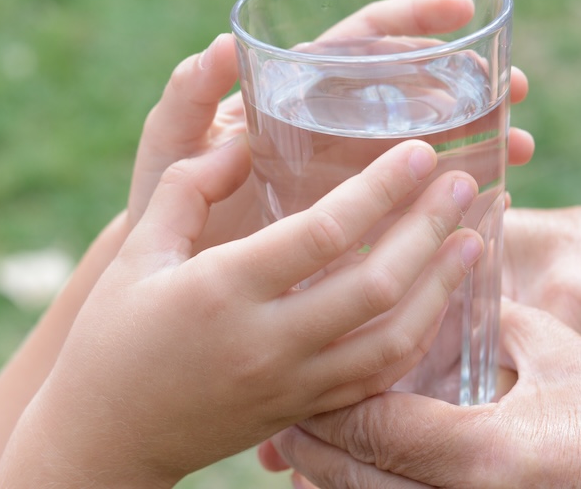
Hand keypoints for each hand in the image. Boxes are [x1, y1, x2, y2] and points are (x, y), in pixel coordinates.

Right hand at [0, 139, 484, 486]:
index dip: (379, 189)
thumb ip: (187, 188)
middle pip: (375, 286)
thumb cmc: (111, 337)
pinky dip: (419, 336)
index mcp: (220, 292)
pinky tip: (439, 298)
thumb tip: (243, 141)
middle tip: (463, 183)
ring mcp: (290, 384)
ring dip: (441, 286)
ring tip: (475, 237)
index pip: (321, 234)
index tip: (418, 151)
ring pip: (392, 340)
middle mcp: (265, 343)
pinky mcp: (302, 410)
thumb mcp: (135, 253)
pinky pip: (378, 378)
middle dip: (429, 229)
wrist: (105, 439)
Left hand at [127, 0, 533, 248]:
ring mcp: (347, 182)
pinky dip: (451, 202)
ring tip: (521, 148)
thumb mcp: (171, 154)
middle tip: (514, 90)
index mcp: (292, 99)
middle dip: (463, 86)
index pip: (357, 46)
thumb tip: (222, 45)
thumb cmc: (166, 210)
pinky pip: (413, 208)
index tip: (460, 13)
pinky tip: (493, 205)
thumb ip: (187, 102)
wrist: (172, 287)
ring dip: (475, 141)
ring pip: (423, 149)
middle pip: (407, 94)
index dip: (408, 23)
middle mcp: (327, 132)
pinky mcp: (358, 229)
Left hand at [266, 299, 580, 488]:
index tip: (296, 377)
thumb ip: (486, 321)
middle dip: (312, 449)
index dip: (325, 405)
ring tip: (305, 446)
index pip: (372, 429)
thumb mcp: (555, 349)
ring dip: (334, 481)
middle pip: (357, 482)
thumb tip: (435, 292)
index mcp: (486, 452)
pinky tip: (362, 474)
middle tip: (282, 414)